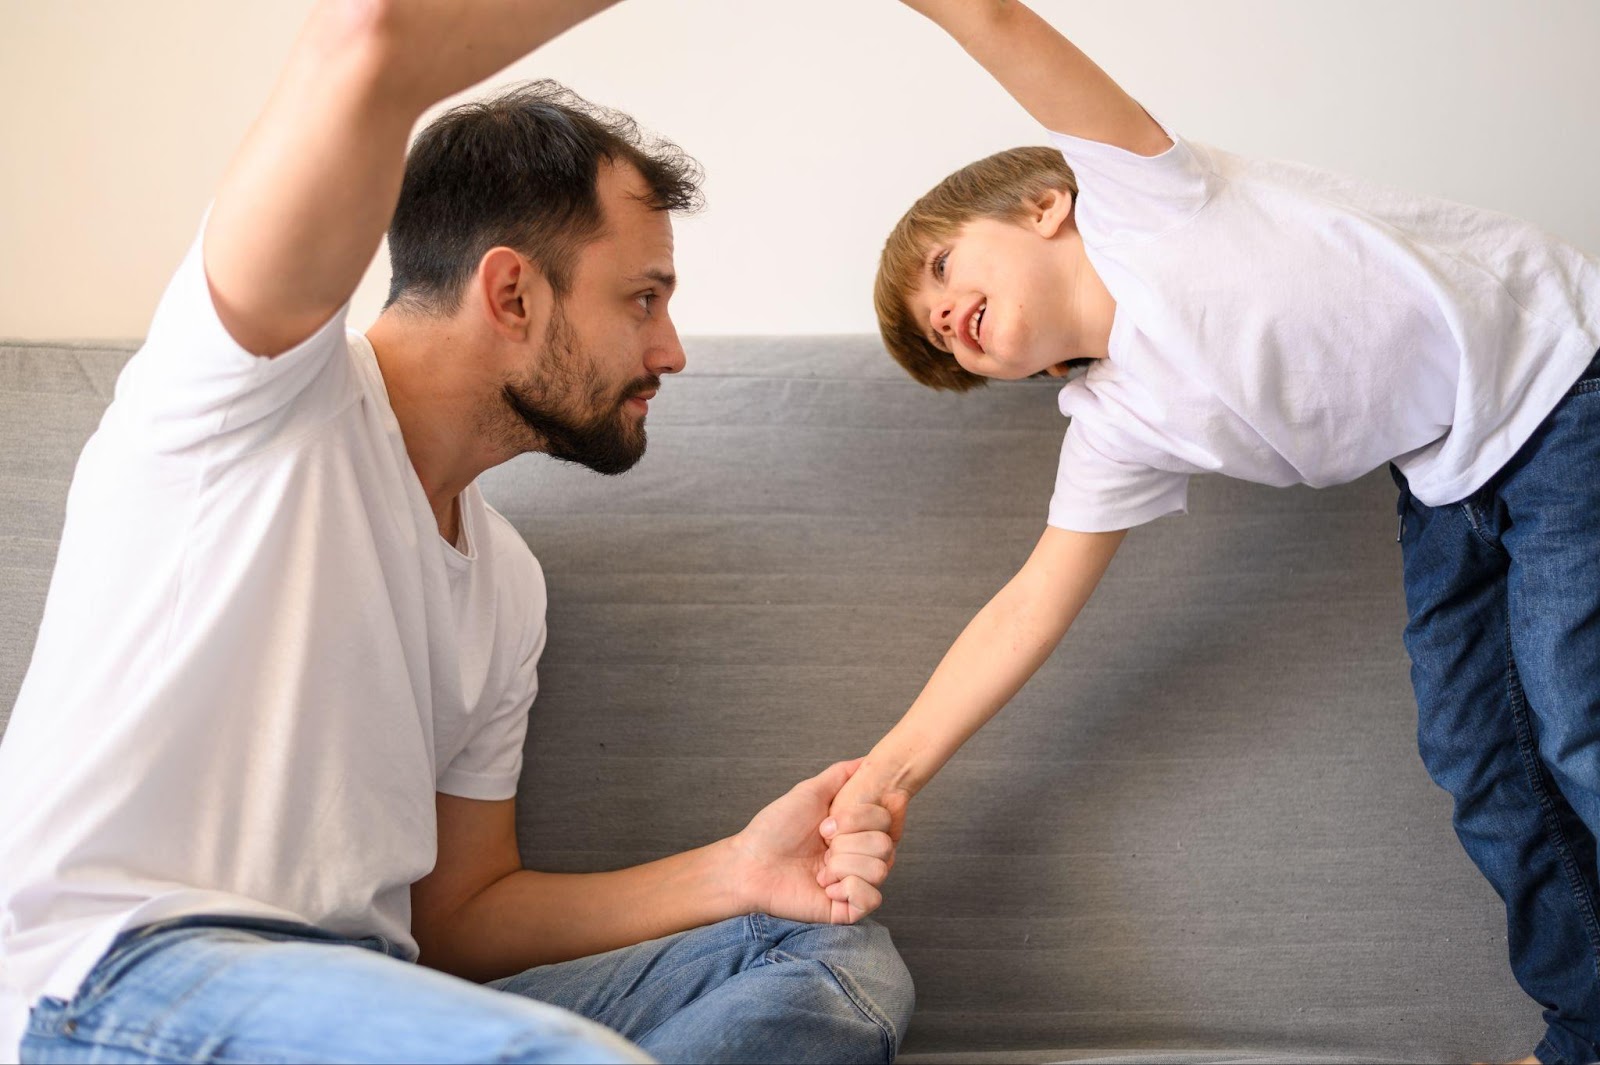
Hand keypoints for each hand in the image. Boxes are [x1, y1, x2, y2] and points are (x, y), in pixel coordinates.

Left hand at [727, 759, 896, 924]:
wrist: (750, 866)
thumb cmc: (774, 829)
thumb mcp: (809, 793)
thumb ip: (840, 775)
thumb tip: (866, 759)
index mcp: (854, 831)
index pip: (884, 820)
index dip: (855, 819)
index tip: (825, 825)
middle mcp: (859, 856)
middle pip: (885, 845)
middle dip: (847, 843)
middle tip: (821, 848)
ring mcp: (855, 883)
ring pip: (880, 870)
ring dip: (843, 866)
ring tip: (820, 870)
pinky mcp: (848, 910)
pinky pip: (873, 899)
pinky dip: (849, 889)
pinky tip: (827, 888)